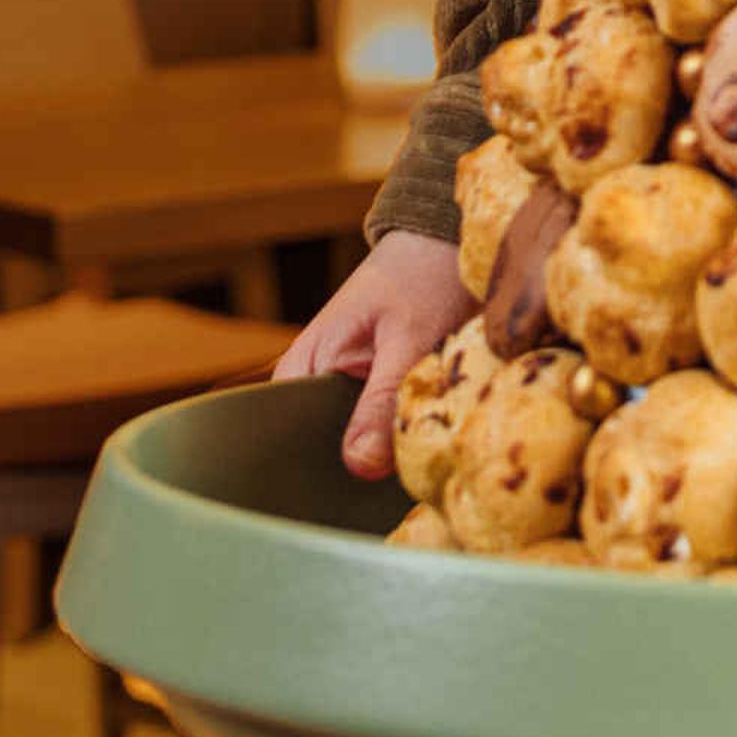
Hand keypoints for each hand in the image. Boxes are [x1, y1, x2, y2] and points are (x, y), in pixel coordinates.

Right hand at [277, 233, 474, 479]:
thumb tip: (358, 467)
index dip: (319, 476)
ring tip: (417, 466)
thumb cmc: (424, 276)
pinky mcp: (377, 394)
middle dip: (359, 472)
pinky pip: (381, 432)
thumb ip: (383, 401)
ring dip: (386, 457)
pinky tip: (428, 453)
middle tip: (397, 485)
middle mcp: (315, 384)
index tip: (352, 496)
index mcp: (302, 369)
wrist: (449, 240)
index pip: (287, 444)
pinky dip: (402, 440)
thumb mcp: (410, 338)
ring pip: (358, 447)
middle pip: (324, 452)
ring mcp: (346, 391)